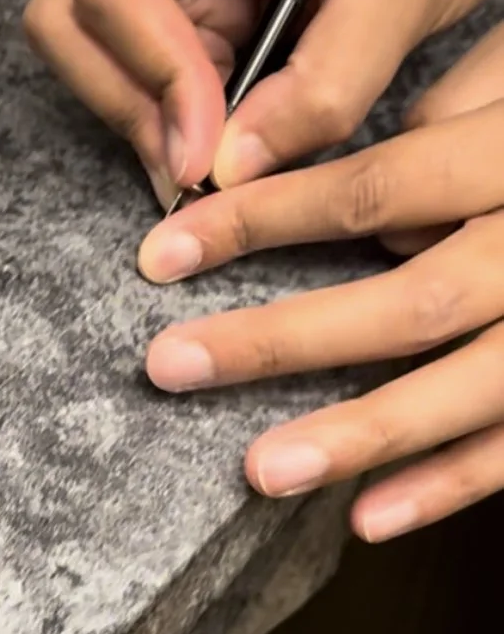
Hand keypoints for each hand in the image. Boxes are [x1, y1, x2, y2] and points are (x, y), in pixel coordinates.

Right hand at [23, 0, 503, 206]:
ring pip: (96, 37)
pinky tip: (243, 108)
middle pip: (71, 11)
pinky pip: (146, 44)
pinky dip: (182, 93)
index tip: (207, 156)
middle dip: (128, 98)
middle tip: (198, 166)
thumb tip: (231, 171)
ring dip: (154, 102)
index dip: (151, 81)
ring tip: (233, 137)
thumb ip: (321, 89)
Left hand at [136, 25, 503, 539]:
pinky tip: (366, 519)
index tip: (161, 248)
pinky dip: (451, 485)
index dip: (265, 214)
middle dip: (285, 336)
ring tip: (258, 469)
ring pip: (473, 382)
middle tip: (171, 364)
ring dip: (362, 432)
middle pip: (416, 295)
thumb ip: (450, 114)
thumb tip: (318, 153)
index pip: (383, 181)